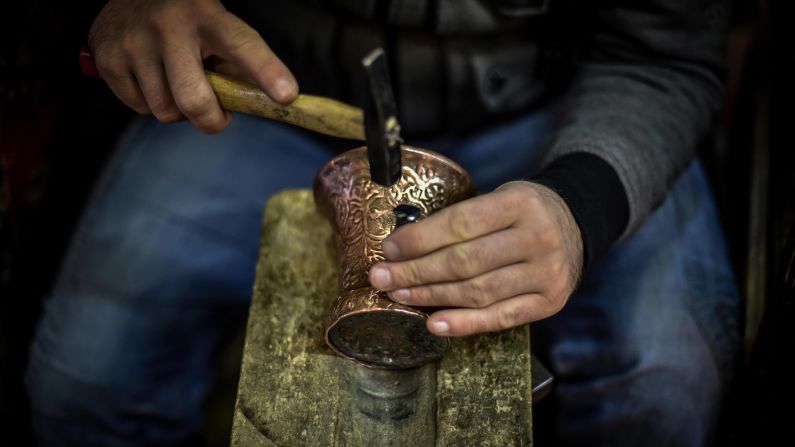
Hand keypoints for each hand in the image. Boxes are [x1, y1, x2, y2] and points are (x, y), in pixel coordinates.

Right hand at [88, 0, 297, 132]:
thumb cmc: (188, 19)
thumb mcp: (218, 27)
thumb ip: (239, 65)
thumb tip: (259, 104)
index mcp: (209, 16)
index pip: (244, 46)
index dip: (267, 72)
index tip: (287, 96)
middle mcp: (169, 26)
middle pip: (194, 100)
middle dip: (211, 120)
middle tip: (218, 115)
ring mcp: (134, 42)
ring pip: (165, 111)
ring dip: (178, 111)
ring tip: (178, 84)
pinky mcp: (108, 57)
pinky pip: (138, 107)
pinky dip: (150, 104)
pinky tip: (152, 78)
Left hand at [368, 181, 582, 336]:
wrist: (575, 224)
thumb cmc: (523, 211)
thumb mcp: (499, 197)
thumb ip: (462, 219)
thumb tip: (404, 247)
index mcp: (520, 203)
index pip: (461, 223)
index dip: (419, 239)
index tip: (389, 249)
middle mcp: (538, 237)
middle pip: (465, 262)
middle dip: (415, 272)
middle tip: (382, 278)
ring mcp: (546, 273)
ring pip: (477, 292)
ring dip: (431, 297)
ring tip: (400, 295)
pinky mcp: (549, 302)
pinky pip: (499, 318)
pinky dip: (463, 323)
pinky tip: (434, 322)